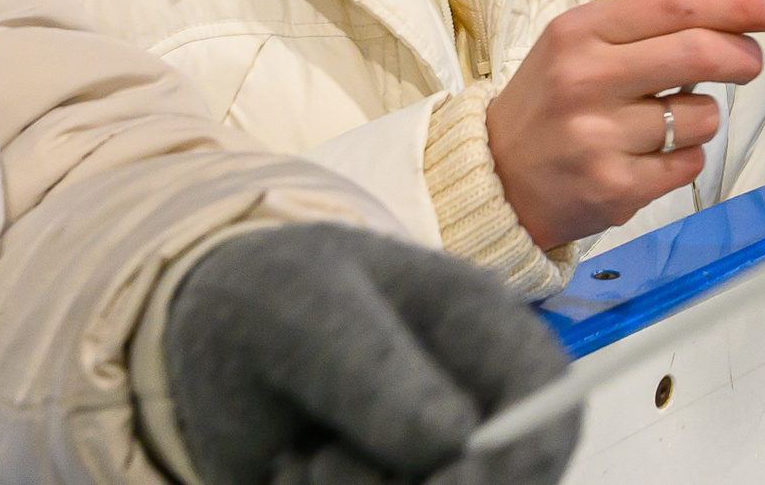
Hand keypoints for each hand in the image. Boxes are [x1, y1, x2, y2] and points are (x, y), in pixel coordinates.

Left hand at [164, 223, 577, 484]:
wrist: (211, 339)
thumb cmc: (278, 297)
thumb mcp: (312, 310)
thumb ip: (376, 367)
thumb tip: (454, 440)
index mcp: (487, 339)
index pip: (553, 409)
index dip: (524, 459)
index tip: (450, 480)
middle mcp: (474, 414)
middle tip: (327, 467)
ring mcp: (429, 467)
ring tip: (302, 460)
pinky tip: (289, 477)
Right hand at [487, 0, 764, 249]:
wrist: (492, 177)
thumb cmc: (551, 103)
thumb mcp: (580, 46)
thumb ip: (648, 31)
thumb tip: (737, 24)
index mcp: (580, 31)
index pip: (676, 6)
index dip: (737, 5)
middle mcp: (585, 78)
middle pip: (698, 53)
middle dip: (742, 57)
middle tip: (750, 62)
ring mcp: (598, 136)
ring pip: (701, 116)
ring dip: (702, 119)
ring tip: (662, 125)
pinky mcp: (613, 187)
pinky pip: (688, 164)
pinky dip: (684, 159)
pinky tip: (648, 159)